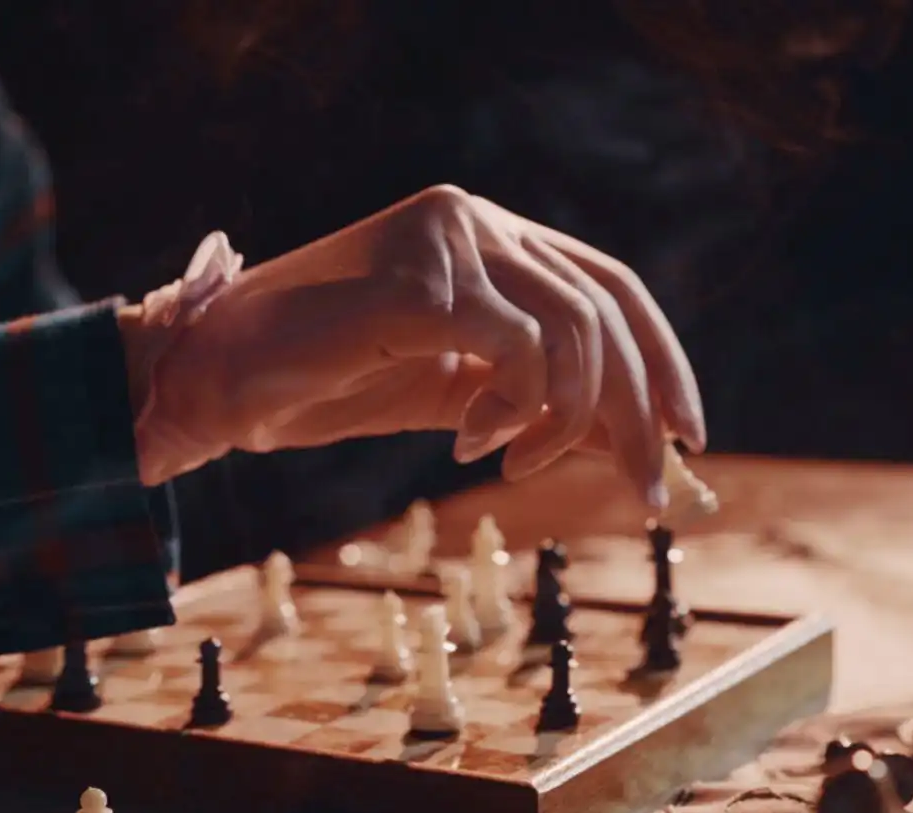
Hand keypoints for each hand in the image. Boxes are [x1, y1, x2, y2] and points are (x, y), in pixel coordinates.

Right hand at [134, 186, 704, 503]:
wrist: (224, 378)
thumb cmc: (334, 382)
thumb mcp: (463, 399)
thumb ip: (542, 405)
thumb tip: (637, 443)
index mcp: (493, 239)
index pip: (610, 288)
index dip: (661, 361)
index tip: (688, 435)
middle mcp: (478, 221)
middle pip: (604, 310)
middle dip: (639, 411)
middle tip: (651, 491)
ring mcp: (448, 239)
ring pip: (570, 330)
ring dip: (562, 420)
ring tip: (508, 464)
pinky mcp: (419, 279)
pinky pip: (515, 347)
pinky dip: (513, 408)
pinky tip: (470, 443)